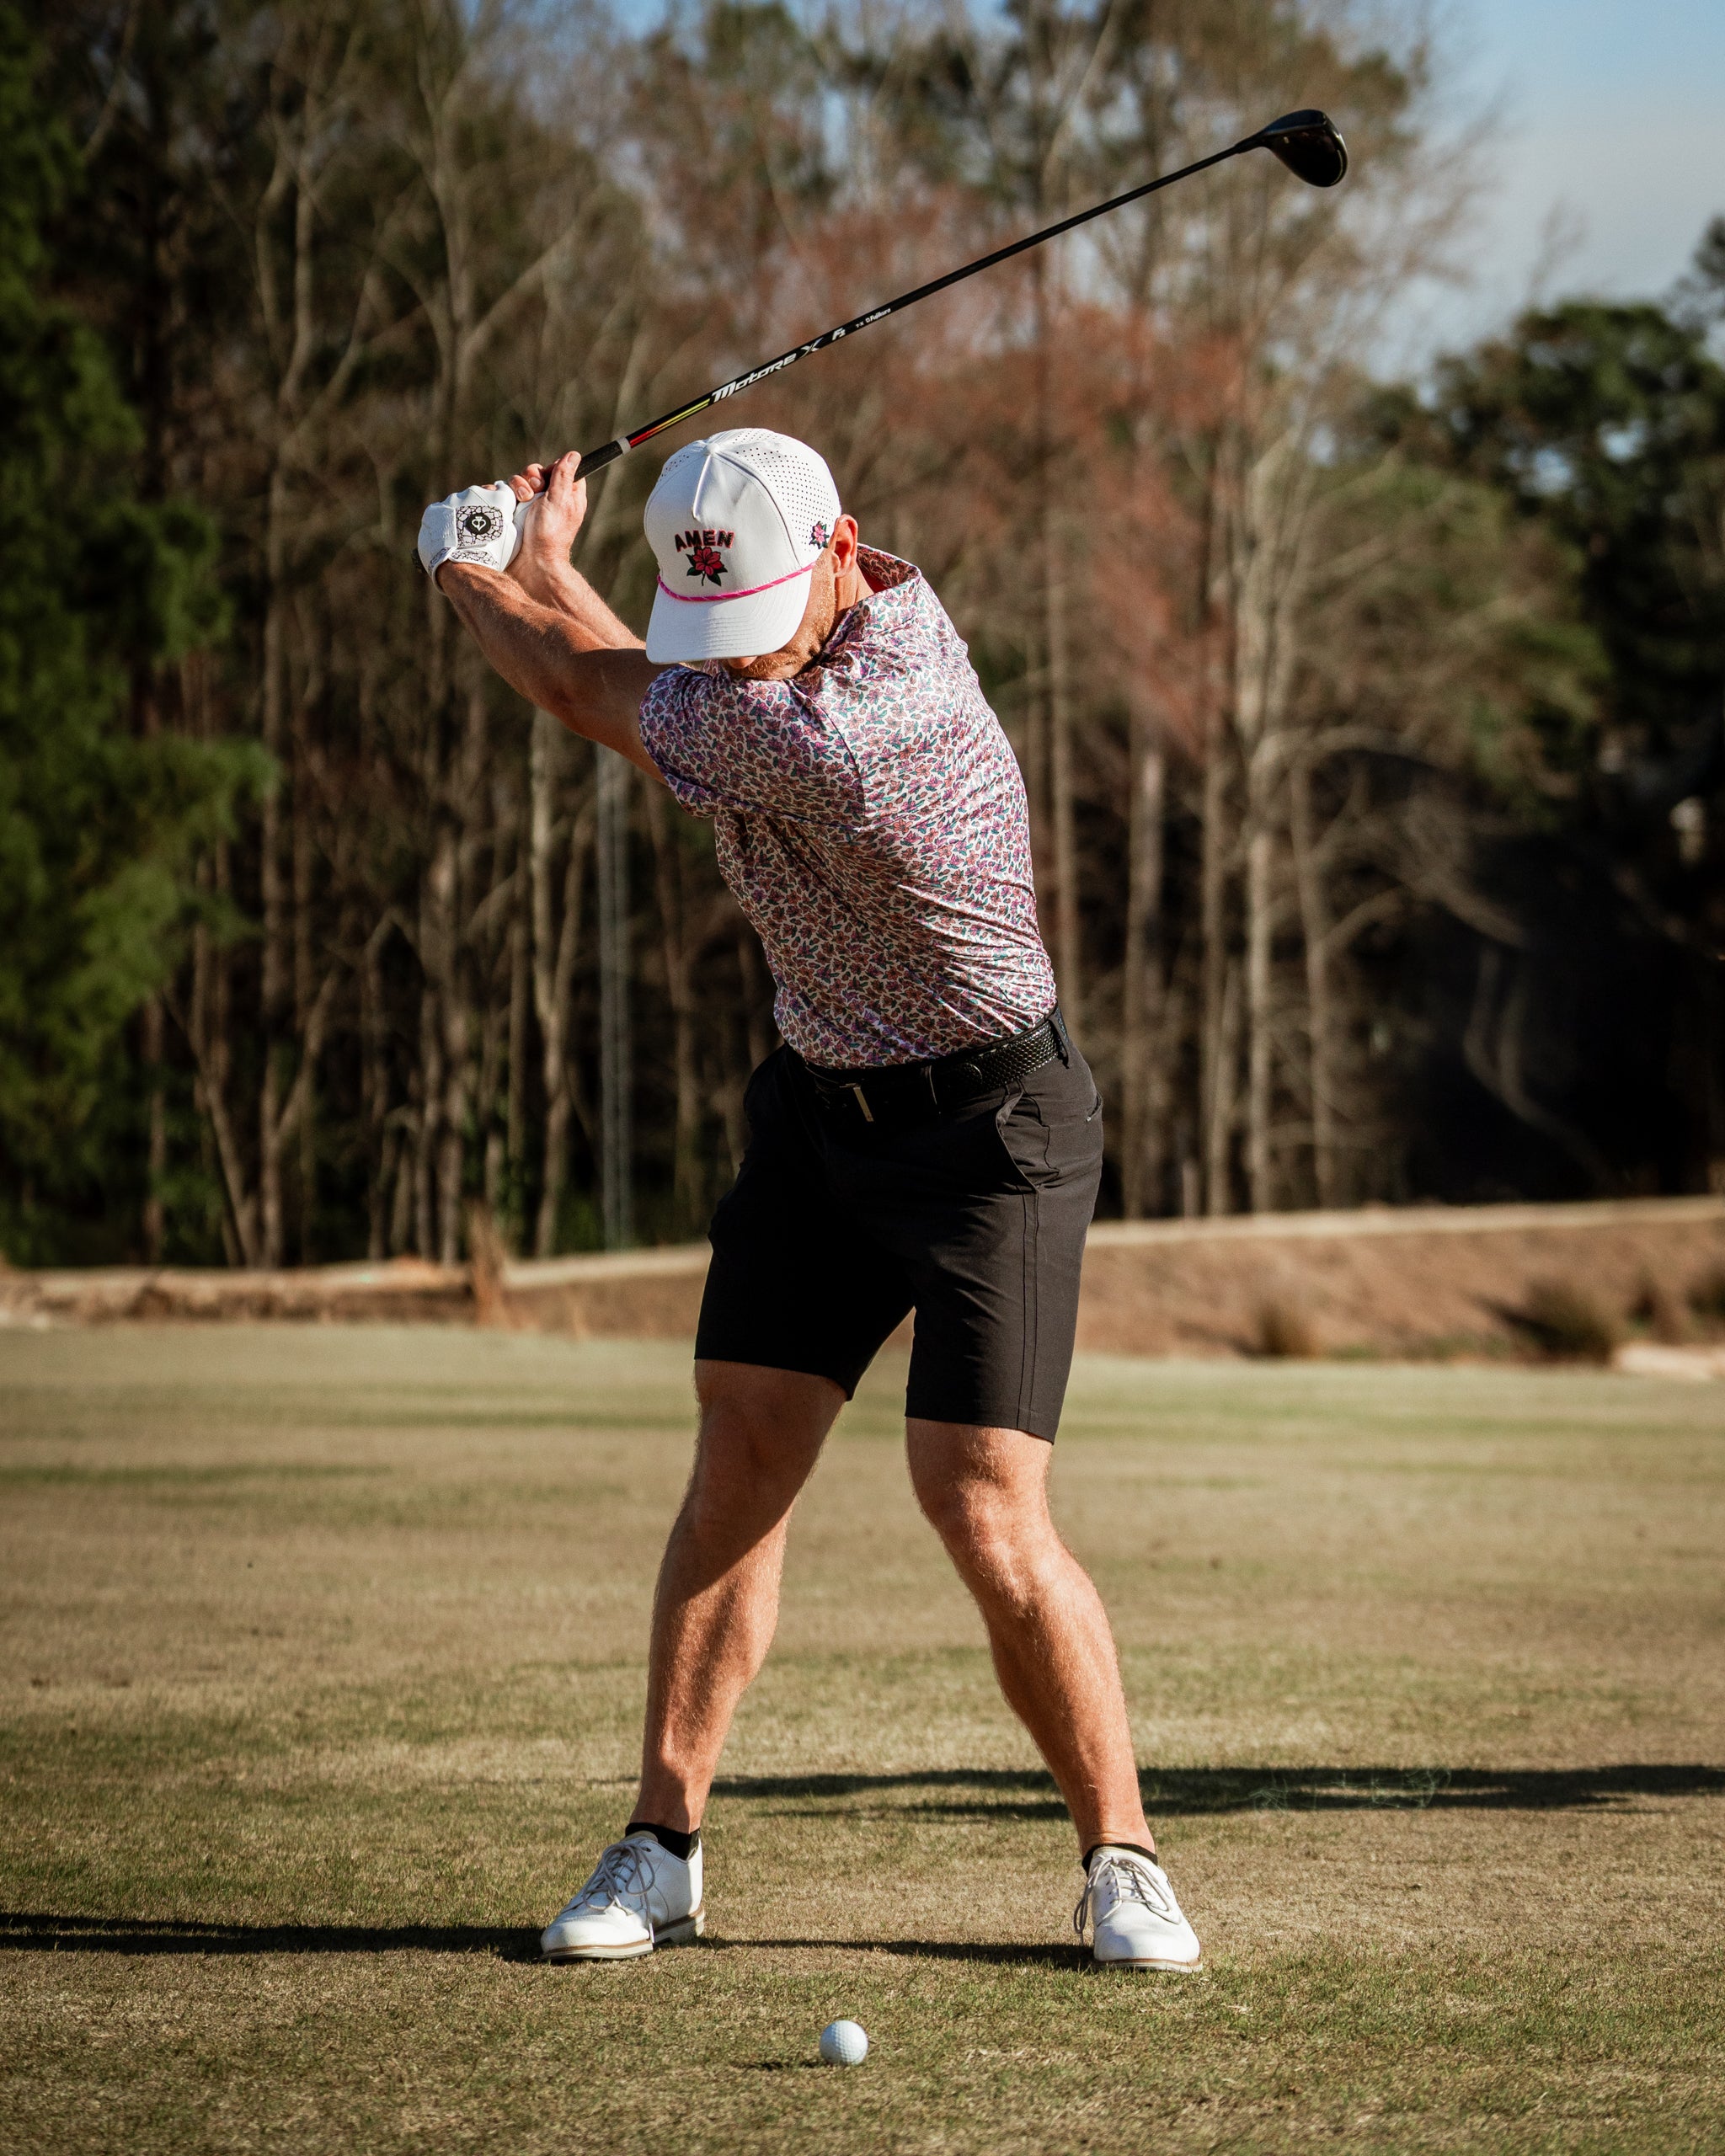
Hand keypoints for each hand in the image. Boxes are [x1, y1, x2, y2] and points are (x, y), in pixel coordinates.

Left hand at [418, 482, 521, 582]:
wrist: (464, 567)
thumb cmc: (495, 556)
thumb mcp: (515, 538)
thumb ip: (513, 520)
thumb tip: (512, 514)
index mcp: (499, 498)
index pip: (503, 490)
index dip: (501, 503)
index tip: (499, 514)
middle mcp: (476, 492)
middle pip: (480, 494)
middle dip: (481, 507)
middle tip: (480, 529)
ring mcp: (453, 499)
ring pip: (459, 503)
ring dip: (462, 514)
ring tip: (463, 536)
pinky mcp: (435, 509)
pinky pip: (442, 512)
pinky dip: (446, 521)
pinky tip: (450, 536)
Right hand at [502, 451, 587, 602]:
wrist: (529, 563)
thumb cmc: (549, 535)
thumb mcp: (559, 501)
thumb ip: (564, 476)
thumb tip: (574, 455)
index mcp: (566, 495)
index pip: (559, 469)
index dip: (552, 469)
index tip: (547, 477)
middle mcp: (547, 499)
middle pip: (535, 473)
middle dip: (531, 477)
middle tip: (533, 492)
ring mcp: (528, 507)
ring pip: (518, 481)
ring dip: (516, 486)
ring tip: (520, 501)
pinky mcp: (512, 513)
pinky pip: (503, 493)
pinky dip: (502, 494)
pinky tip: (505, 502)